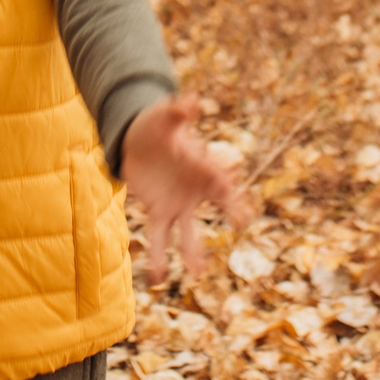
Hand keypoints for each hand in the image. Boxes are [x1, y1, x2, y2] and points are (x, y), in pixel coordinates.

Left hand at [122, 91, 253, 281]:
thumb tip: (191, 99)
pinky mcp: (159, 213)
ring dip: (192, 252)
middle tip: (242, 219)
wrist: (137, 141)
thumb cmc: (156, 126)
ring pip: (188, 232)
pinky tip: (157, 280)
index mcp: (203, 166)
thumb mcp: (164, 117)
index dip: (230, 185)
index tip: (240, 198)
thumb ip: (177, 112)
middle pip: (217, 203)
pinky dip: (159, 259)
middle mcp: (196, 190)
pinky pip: (160, 238)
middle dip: (230, 209)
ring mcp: (179, 205)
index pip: (221, 177)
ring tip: (197, 273)